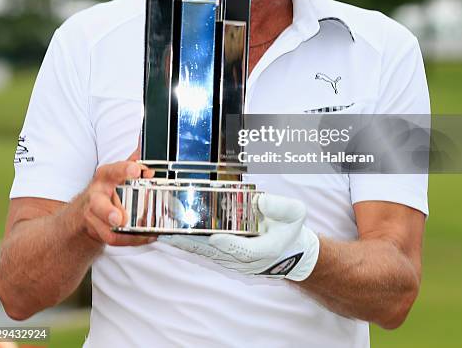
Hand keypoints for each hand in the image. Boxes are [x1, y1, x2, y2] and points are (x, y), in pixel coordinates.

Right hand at [81, 143, 155, 246]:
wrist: (85, 211)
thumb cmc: (107, 186)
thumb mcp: (119, 170)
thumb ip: (134, 158)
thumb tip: (146, 140)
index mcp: (106, 176)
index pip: (114, 171)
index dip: (125, 171)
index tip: (136, 171)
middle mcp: (96, 195)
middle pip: (98, 205)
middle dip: (108, 212)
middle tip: (119, 218)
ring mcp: (94, 216)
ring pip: (105, 228)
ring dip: (122, 233)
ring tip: (139, 233)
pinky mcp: (98, 231)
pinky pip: (114, 239)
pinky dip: (131, 240)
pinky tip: (146, 236)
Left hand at [160, 193, 318, 280]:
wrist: (289, 251)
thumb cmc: (290, 228)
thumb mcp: (295, 213)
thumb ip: (281, 207)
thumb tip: (261, 201)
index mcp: (265, 249)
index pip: (245, 249)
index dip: (230, 244)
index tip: (215, 237)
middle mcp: (245, 259)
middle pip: (217, 252)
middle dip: (196, 241)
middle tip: (176, 230)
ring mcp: (233, 260)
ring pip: (206, 253)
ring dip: (186, 243)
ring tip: (166, 231)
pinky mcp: (224, 257)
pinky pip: (202, 251)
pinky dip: (186, 244)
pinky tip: (170, 236)